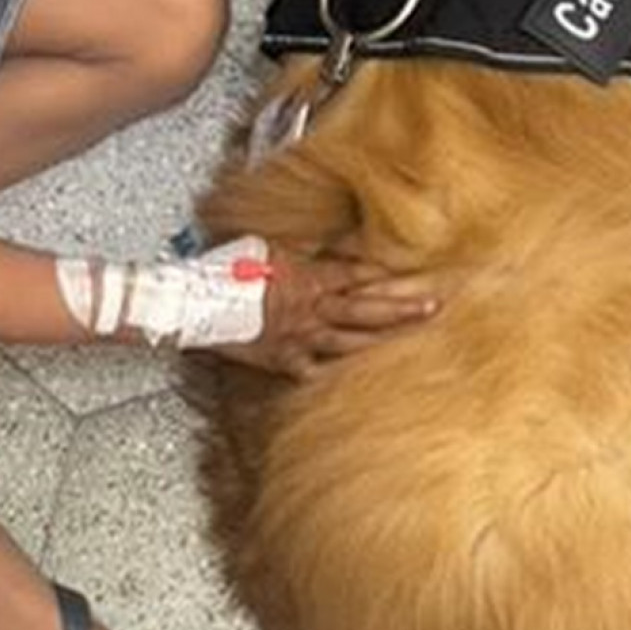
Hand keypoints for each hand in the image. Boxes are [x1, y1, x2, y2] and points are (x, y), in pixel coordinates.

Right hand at [226, 250, 440, 376]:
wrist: (195, 301)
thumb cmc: (226, 271)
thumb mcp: (267, 249)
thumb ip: (301, 250)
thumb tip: (326, 243)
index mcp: (307, 276)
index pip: (356, 273)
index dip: (387, 274)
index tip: (417, 274)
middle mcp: (310, 306)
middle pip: (365, 306)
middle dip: (402, 307)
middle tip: (435, 307)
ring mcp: (300, 335)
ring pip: (350, 338)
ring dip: (383, 339)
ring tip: (411, 341)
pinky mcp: (283, 359)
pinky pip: (314, 371)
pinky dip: (333, 377)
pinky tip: (357, 385)